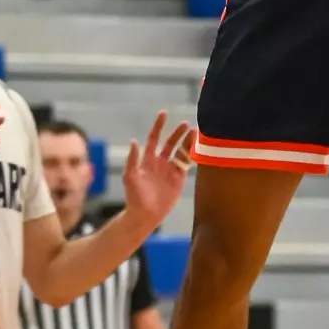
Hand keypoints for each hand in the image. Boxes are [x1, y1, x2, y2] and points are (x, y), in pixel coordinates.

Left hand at [119, 112, 194, 229]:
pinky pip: (186, 164)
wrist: (145, 215)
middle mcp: (160, 162)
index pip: (154, 138)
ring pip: (181, 152)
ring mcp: (170, 170)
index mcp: (148, 159)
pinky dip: (192, 155)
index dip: (159, 126)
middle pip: (171, 143)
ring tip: (196, 132)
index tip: (164, 113)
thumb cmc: (134, 196)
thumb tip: (133, 141)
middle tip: (186, 123)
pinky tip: (198, 148)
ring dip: (187, 142)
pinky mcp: (179, 179)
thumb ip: (132, 159)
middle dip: (178, 132)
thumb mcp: (130, 177)